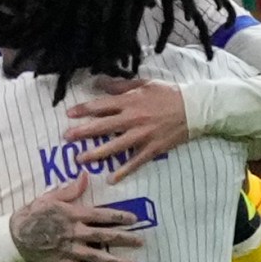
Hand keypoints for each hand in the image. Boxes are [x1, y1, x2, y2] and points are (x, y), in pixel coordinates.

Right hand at [8, 175, 142, 261]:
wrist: (13, 237)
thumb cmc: (31, 215)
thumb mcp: (49, 197)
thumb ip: (70, 189)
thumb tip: (85, 176)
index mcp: (75, 215)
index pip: (103, 216)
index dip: (120, 217)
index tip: (134, 219)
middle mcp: (77, 233)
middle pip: (106, 237)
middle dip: (125, 239)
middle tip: (141, 242)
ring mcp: (73, 252)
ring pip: (100, 258)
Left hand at [64, 79, 188, 180]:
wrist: (194, 109)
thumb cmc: (168, 94)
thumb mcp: (144, 84)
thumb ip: (120, 86)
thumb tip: (98, 82)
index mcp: (130, 101)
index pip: (101, 106)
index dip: (83, 110)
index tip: (69, 114)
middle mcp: (133, 119)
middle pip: (103, 126)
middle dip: (83, 132)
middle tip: (66, 138)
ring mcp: (142, 135)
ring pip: (115, 146)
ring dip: (96, 153)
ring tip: (80, 159)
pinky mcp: (152, 149)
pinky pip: (135, 162)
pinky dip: (124, 171)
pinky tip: (111, 179)